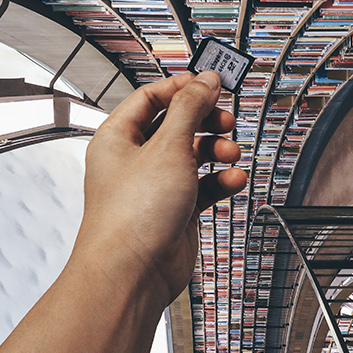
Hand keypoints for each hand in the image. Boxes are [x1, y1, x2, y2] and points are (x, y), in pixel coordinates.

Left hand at [74, 70, 246, 306]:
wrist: (132, 273)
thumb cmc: (132, 215)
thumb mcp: (169, 146)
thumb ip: (191, 108)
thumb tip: (206, 80)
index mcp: (118, 136)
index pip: (151, 97)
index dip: (182, 87)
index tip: (211, 84)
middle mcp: (134, 159)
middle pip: (176, 124)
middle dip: (205, 121)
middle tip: (226, 119)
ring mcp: (155, 186)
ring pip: (193, 156)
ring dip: (217, 151)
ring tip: (231, 154)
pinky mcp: (174, 211)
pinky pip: (203, 187)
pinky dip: (220, 181)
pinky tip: (233, 180)